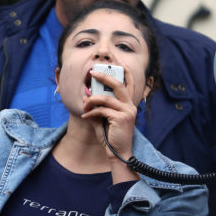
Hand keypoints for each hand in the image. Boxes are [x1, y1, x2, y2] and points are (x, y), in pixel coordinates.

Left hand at [82, 66, 138, 181]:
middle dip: (104, 76)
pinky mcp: (121, 118)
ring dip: (92, 100)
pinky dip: (91, 112)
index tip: (117, 62)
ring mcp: (127, 112)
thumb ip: (97, 107)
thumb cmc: (111, 136)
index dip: (125, 72)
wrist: (118, 154)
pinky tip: (86, 116)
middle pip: (118, 84)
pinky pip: (102, 110)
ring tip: (85, 104)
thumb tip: (87, 96)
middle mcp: (130, 106)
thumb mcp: (103, 119)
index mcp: (129, 104)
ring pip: (107, 98)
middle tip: (92, 73)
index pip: (130, 84)